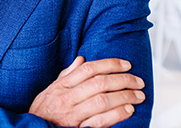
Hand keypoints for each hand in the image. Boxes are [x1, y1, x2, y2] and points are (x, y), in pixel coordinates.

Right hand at [29, 56, 144, 127]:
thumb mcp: (50, 90)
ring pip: (102, 100)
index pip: (88, 69)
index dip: (109, 64)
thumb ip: (67, 75)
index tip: (126, 64)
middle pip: (99, 83)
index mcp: (61, 86)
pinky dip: (116, 114)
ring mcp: (72, 115)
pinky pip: (100, 121)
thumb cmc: (42, 111)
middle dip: (123, 80)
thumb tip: (81, 59)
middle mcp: (67, 98)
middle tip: (138, 81)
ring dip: (124, 97)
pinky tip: (128, 110)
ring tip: (138, 95)